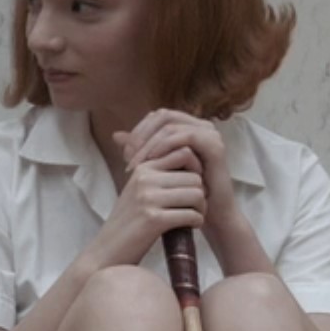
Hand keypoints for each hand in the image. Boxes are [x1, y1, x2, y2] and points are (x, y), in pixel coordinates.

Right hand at [94, 117, 207, 265]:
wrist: (107, 252)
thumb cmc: (128, 224)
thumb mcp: (138, 191)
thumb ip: (159, 175)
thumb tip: (191, 160)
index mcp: (142, 169)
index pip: (184, 153)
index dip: (196, 169)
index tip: (192, 187)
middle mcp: (144, 179)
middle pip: (195, 177)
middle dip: (201, 194)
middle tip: (196, 208)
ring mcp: (148, 198)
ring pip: (196, 194)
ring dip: (201, 209)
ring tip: (194, 217)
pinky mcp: (153, 219)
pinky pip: (191, 215)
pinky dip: (197, 222)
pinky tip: (191, 227)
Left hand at [117, 108, 241, 235]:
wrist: (208, 214)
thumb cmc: (182, 193)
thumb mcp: (156, 168)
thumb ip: (139, 149)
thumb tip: (115, 135)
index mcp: (187, 127)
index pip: (157, 116)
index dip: (139, 130)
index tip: (125, 153)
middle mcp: (200, 125)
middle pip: (163, 116)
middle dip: (142, 135)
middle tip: (128, 156)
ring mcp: (209, 133)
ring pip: (171, 125)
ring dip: (149, 143)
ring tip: (137, 163)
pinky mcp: (214, 145)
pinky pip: (186, 137)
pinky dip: (166, 146)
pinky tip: (153, 160)